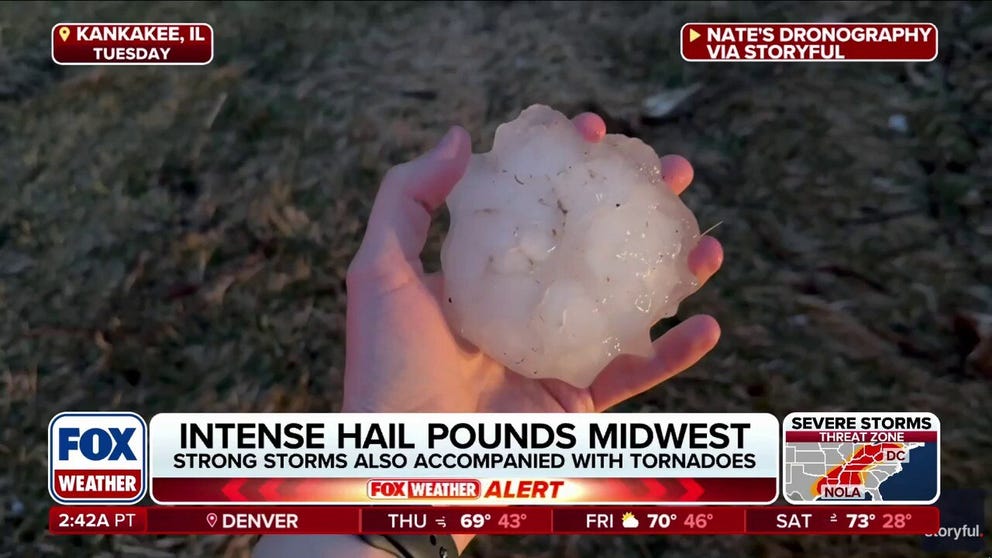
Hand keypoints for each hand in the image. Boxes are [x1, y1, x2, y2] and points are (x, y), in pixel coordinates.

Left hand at [342, 113, 723, 413]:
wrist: (401, 464)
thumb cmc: (385, 364)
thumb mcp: (382, 269)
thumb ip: (411, 198)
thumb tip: (462, 137)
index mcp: (481, 276)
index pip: (535, 209)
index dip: (568, 168)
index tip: (595, 131)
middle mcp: (523, 310)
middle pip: (592, 247)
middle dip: (636, 208)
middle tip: (676, 173)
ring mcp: (553, 355)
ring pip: (626, 304)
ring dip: (672, 272)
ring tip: (707, 240)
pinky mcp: (575, 403)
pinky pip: (635, 374)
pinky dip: (675, 353)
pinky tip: (709, 323)